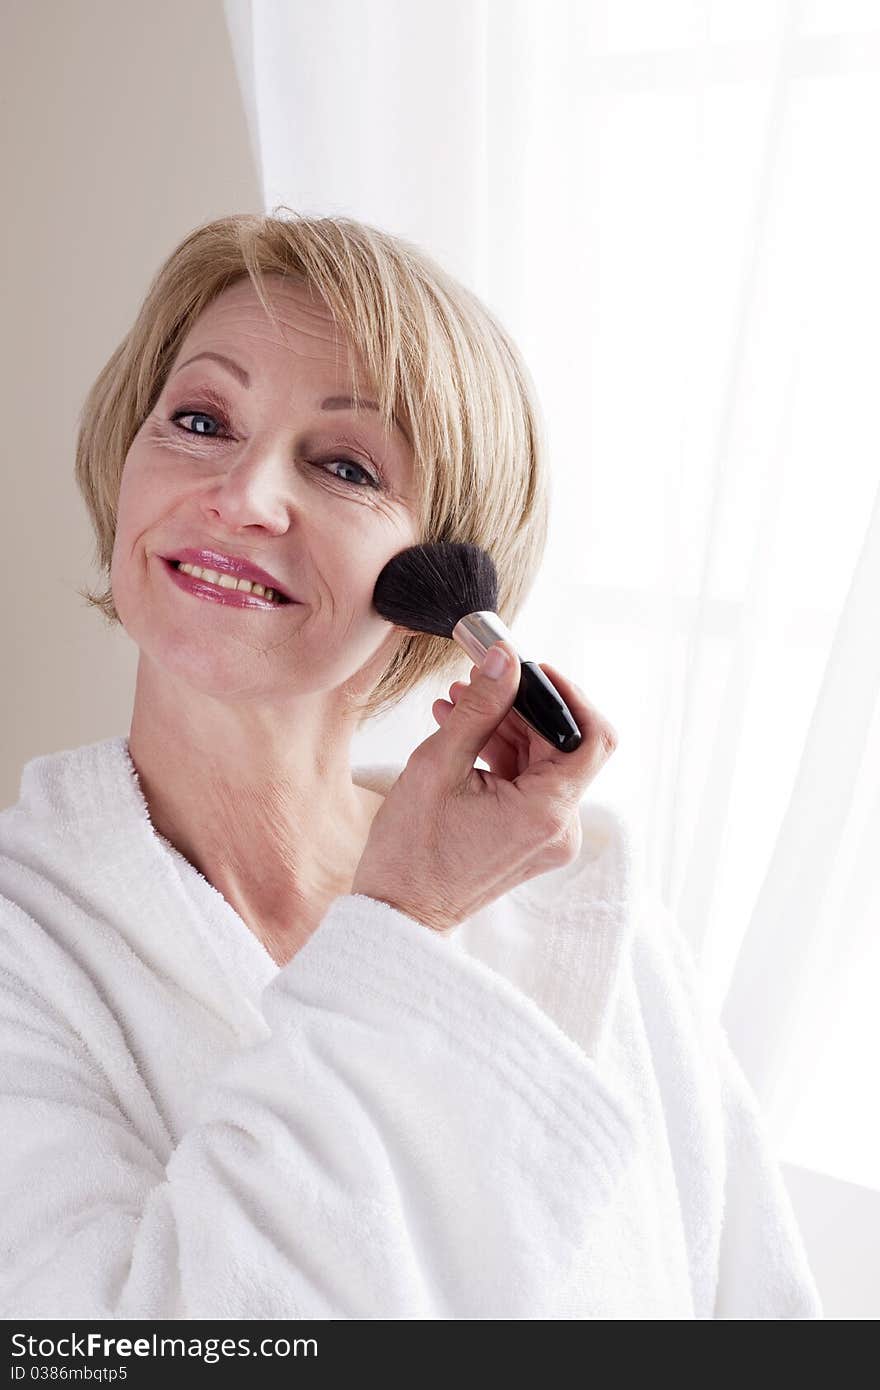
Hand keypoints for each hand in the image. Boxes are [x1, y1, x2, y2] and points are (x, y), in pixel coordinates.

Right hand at [350, 639, 618, 932]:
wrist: (397, 912)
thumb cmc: (411, 851)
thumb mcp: (439, 764)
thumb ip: (479, 707)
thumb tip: (505, 658)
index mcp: (546, 812)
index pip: (591, 736)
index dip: (566, 695)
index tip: (529, 669)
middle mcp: (559, 828)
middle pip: (563, 745)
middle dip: (521, 707)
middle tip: (478, 679)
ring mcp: (547, 837)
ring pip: (542, 762)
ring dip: (505, 728)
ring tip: (457, 703)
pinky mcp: (530, 839)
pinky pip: (528, 784)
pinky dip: (500, 756)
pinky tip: (460, 732)